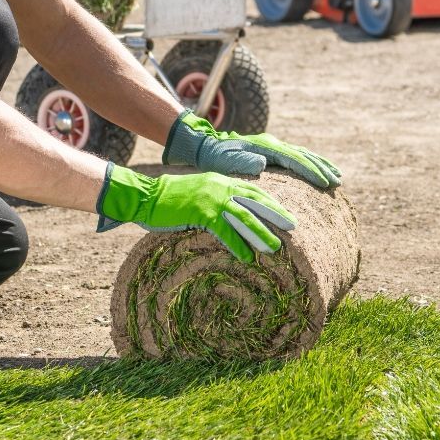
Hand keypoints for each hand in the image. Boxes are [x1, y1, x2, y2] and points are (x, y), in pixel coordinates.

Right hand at [95, 164, 295, 262]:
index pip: (253, 191)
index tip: (286, 214)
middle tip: (293, 227)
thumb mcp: (198, 194)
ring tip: (274, 248)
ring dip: (261, 233)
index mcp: (221, 181)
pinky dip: (236, 245)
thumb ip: (216, 201)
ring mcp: (210, 199)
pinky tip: (245, 257)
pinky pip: (224, 231)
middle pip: (255, 201)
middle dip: (276, 214)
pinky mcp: (200, 212)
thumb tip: (231, 215)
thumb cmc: (170, 199)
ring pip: (244, 216)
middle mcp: (220, 186)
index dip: (271, 203)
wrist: (145, 196)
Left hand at [162, 111, 341, 188]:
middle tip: (338, 183)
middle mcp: (273, 144)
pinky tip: (320, 173)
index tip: (325, 182)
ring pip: (304, 155)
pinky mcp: (273, 153)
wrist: (207, 146)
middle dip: (322, 169)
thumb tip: (262, 163)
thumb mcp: (225, 160)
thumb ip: (242, 161)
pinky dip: (312, 165)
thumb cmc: (215, 157)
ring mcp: (274, 147)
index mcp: (266, 146)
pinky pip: (297, 158)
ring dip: (321, 166)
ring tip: (338, 178)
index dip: (311, 171)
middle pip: (304, 156)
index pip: (294, 159)